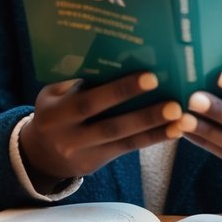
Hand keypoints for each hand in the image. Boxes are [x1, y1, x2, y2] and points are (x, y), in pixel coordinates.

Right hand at [19, 72, 183, 191]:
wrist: (38, 153)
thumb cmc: (53, 111)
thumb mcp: (54, 93)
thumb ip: (77, 81)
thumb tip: (116, 57)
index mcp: (56, 113)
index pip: (89, 101)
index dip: (119, 91)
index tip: (149, 77)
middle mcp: (69, 136)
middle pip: (111, 126)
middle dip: (145, 114)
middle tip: (175, 103)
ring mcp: (84, 153)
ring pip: (124, 141)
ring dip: (155, 130)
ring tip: (182, 119)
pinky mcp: (96, 163)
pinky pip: (127, 150)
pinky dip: (151, 139)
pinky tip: (174, 131)